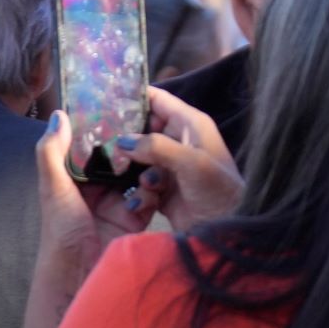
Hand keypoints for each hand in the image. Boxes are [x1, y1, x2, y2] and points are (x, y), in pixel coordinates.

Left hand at [34, 110, 152, 294]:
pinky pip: (150, 196)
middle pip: (118, 159)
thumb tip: (58, 115)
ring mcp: (118, 204)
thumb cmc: (60, 234)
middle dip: (131, 145)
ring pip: (137, 174)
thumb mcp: (53, 188)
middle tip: (147, 124)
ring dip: (145, 165)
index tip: (120, 106)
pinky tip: (152, 182)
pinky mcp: (136, 219)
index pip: (90, 148)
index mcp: (74, 181)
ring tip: (151, 153)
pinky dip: (152, 189)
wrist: (80, 276)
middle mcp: (96, 191)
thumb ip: (52, 152)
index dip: (103, 130)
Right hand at [108, 87, 242, 232]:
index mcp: (190, 124)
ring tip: (130, 179)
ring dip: (131, 170)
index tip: (104, 99)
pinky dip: (139, 192)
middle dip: (124, 138)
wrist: (227, 230)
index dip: (133, 97)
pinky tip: (144, 201)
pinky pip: (140, 183)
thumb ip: (156, 146)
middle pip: (141, 129)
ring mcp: (169, 165)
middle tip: (101, 144)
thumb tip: (123, 141)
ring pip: (137, 158)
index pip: (158, 100)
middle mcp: (178, 140)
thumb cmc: (218, 190)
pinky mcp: (162, 189)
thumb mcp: (191, 162)